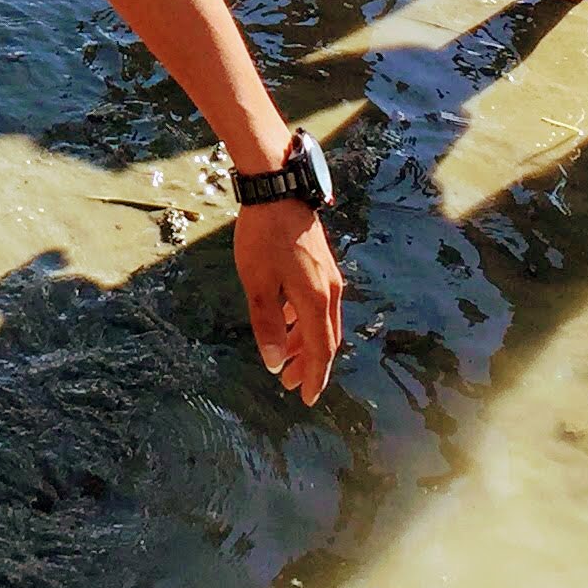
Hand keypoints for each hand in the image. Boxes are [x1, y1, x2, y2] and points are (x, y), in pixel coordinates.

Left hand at [233, 199, 343, 401]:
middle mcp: (330, 290)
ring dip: (303, 342)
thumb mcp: (258, 283)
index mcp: (316, 300)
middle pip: (325, 338)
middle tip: (290, 385)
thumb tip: (274, 362)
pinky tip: (284, 321)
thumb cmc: (264, 236)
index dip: (314, 377)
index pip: (321, 350)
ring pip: (320, 320)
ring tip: (283, 358)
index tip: (306, 399)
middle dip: (309, 364)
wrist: (278, 188)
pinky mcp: (320, 262)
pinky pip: (316, 302)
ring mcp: (327, 275)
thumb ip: (266, 324)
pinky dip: (302, 320)